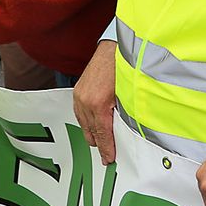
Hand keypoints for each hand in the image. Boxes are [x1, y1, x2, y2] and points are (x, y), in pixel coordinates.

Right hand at [74, 41, 117, 164]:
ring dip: (93, 133)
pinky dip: (88, 122)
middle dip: (100, 144)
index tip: (110, 158)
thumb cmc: (124, 66)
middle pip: (91, 132)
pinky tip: (94, 125)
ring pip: (84, 124)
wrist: (114, 47)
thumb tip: (128, 131)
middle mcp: (85, 101)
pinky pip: (80, 114)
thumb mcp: (128, 94)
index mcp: (98, 103)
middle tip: (108, 153)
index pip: (102, 134)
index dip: (107, 149)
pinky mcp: (77, 91)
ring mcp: (79, 96)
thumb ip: (126, 114)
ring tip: (102, 141)